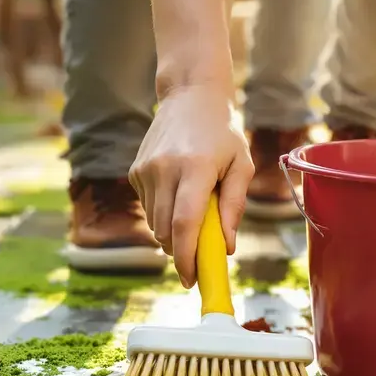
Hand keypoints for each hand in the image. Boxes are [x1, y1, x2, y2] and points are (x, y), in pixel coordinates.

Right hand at [129, 84, 252, 287]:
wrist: (190, 96)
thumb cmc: (223, 133)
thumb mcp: (241, 165)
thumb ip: (234, 206)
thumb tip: (226, 247)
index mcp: (194, 168)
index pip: (184, 224)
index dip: (186, 257)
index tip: (192, 279)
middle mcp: (164, 169)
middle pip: (166, 231)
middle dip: (181, 252)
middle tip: (199, 256)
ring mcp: (145, 170)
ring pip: (155, 223)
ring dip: (172, 232)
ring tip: (193, 212)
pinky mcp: (135, 171)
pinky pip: (148, 208)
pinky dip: (163, 213)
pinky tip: (178, 194)